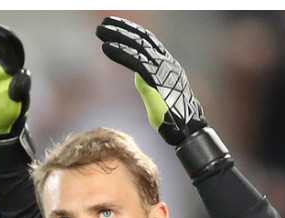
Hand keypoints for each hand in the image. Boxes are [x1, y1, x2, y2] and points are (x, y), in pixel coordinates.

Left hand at [96, 16, 205, 146]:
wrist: (184, 127)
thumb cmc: (171, 115)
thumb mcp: (158, 92)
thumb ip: (148, 80)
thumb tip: (138, 75)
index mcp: (167, 63)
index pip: (149, 41)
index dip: (132, 31)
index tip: (116, 25)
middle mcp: (166, 62)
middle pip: (142, 39)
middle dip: (122, 29)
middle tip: (103, 23)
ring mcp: (162, 69)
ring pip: (137, 46)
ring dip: (117, 37)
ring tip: (100, 31)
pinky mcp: (155, 79)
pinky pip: (135, 61)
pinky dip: (120, 53)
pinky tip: (106, 47)